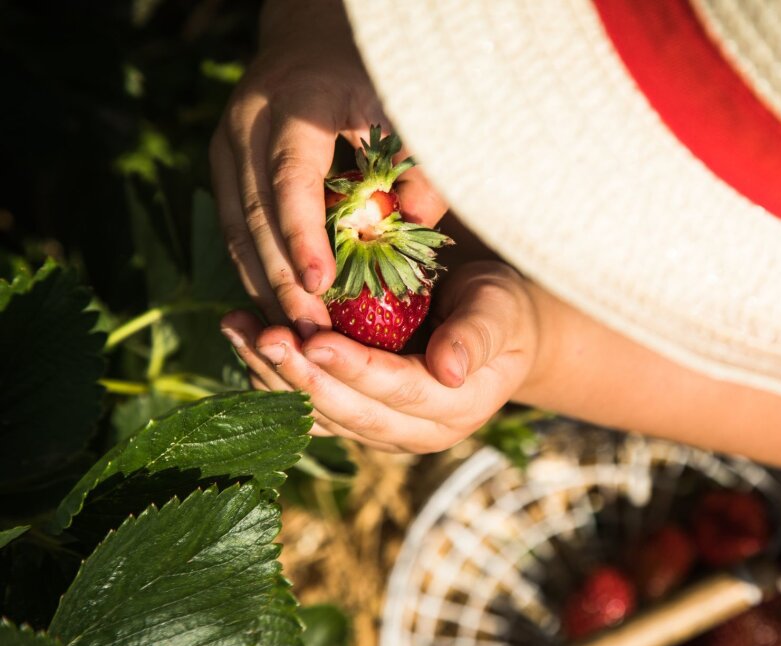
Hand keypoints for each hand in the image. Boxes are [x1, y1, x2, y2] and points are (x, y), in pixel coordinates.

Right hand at [210, 0, 447, 331]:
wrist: (315, 37)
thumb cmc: (372, 76)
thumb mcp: (403, 106)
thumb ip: (417, 162)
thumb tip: (415, 221)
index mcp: (295, 102)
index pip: (292, 176)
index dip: (303, 234)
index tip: (320, 284)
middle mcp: (248, 123)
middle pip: (256, 214)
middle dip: (282, 279)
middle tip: (312, 333)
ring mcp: (226, 145)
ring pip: (238, 228)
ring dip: (264, 284)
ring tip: (296, 334)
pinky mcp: (223, 166)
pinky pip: (237, 227)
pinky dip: (257, 268)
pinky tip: (281, 306)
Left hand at [220, 262, 539, 452]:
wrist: (496, 332)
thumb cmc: (500, 310)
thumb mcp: (499, 311)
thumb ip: (476, 336)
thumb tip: (450, 370)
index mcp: (455, 408)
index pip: (398, 390)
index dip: (355, 368)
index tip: (314, 341)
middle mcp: (416, 432)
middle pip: (349, 411)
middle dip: (302, 375)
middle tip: (263, 334)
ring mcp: (382, 432)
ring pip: (320, 414)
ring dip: (275, 374)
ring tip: (239, 328)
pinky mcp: (356, 420)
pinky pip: (308, 407)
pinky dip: (273, 375)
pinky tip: (244, 339)